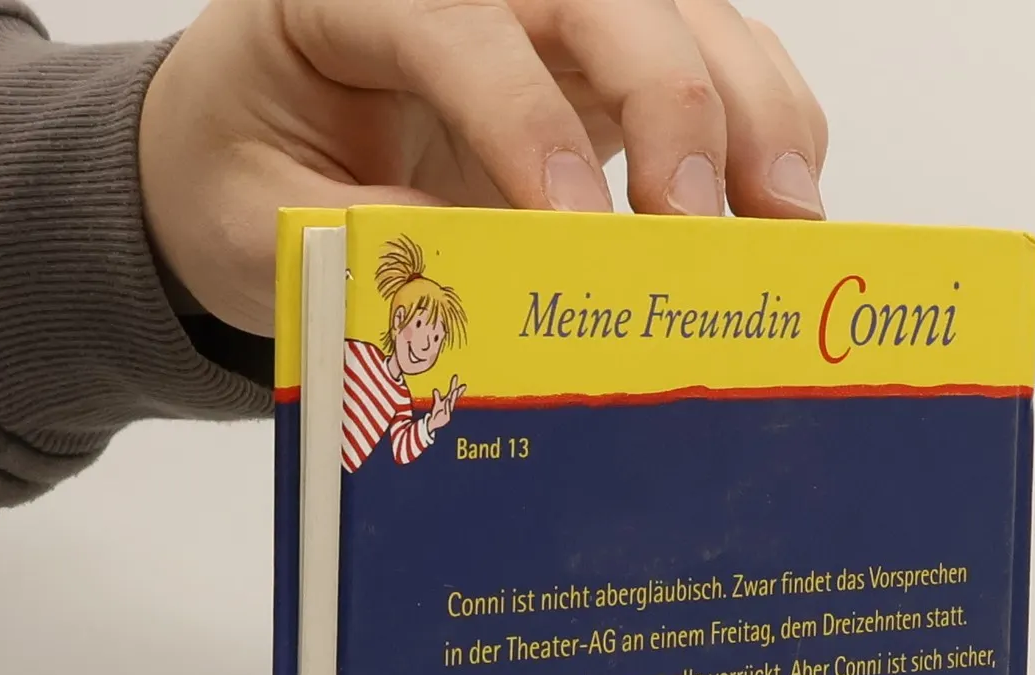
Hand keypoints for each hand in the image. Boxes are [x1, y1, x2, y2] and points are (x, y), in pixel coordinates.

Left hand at [139, 0, 828, 332]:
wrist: (252, 147)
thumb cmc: (246, 172)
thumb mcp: (261, 226)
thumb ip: (360, 249)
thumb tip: (485, 288)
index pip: (464, 28)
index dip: (528, 125)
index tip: (579, 231)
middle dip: (672, 107)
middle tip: (700, 230)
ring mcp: (553, 14)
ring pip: (686, 18)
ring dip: (751, 116)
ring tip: (787, 224)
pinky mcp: (606, 66)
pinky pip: (712, 66)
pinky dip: (762, 133)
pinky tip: (781, 215)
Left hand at [426, 376, 464, 430]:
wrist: (435, 424)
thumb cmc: (438, 414)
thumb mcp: (437, 404)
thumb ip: (437, 397)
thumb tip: (435, 389)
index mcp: (448, 402)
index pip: (452, 393)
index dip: (454, 385)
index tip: (456, 376)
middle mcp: (449, 406)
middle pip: (453, 397)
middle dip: (457, 391)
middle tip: (464, 385)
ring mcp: (448, 412)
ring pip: (451, 403)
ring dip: (453, 396)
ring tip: (455, 390)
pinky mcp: (446, 418)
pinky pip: (447, 411)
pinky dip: (447, 406)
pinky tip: (447, 400)